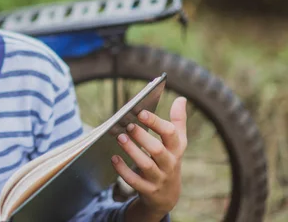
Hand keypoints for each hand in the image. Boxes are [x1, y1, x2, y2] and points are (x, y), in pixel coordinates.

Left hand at [112, 96, 187, 221]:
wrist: (168, 195)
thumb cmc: (169, 159)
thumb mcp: (177, 142)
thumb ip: (178, 121)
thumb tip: (181, 98)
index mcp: (176, 148)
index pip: (170, 134)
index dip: (155, 122)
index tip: (140, 112)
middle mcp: (169, 163)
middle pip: (157, 150)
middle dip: (142, 137)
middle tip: (128, 125)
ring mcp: (159, 178)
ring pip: (146, 165)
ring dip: (132, 151)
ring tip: (119, 137)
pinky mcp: (148, 190)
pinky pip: (135, 181)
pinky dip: (123, 170)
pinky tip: (113, 158)